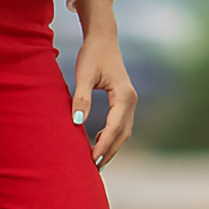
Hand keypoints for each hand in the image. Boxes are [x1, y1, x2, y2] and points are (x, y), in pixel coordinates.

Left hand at [71, 28, 137, 167]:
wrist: (103, 39)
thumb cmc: (92, 54)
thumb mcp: (83, 75)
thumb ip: (81, 98)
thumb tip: (77, 122)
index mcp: (123, 96)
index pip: (115, 127)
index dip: (104, 145)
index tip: (92, 160)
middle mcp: (131, 100)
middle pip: (123, 134)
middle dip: (109, 152)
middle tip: (93, 169)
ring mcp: (130, 101)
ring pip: (124, 131)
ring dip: (111, 146)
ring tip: (96, 162)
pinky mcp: (124, 101)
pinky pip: (121, 124)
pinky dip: (111, 136)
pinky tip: (97, 143)